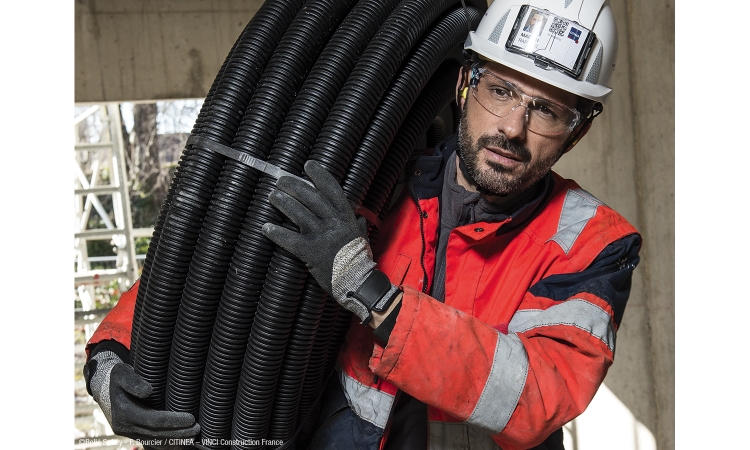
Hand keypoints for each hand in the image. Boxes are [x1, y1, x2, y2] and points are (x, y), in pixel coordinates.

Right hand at [84, 351, 199, 442]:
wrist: (104, 389)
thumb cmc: (117, 378)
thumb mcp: (121, 373)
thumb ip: (133, 381)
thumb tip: (148, 391)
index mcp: (124, 412)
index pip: (153, 420)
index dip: (173, 421)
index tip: (191, 418)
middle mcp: (125, 427)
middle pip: (156, 433)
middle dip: (178, 433)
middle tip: (197, 429)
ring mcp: (128, 432)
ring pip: (154, 441)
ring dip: (174, 442)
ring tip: (193, 438)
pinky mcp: (133, 434)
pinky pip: (150, 442)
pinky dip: (166, 444)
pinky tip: (180, 444)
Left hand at [263, 160, 398, 323]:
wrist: (358, 282)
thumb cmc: (360, 260)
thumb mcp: (363, 238)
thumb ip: (358, 226)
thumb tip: (358, 217)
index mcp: (347, 218)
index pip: (332, 190)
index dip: (320, 176)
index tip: (308, 165)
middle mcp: (334, 223)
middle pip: (311, 198)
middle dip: (294, 186)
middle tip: (281, 180)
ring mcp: (322, 237)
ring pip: (298, 214)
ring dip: (283, 203)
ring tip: (272, 196)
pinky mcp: (311, 252)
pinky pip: (290, 239)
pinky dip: (277, 233)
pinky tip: (266, 227)